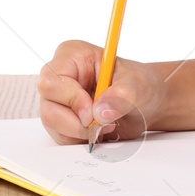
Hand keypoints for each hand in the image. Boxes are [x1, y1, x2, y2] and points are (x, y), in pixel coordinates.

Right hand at [37, 39, 167, 145]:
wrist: (146, 103)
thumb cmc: (140, 85)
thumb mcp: (137, 85)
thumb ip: (120, 97)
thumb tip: (99, 113)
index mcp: (72, 56)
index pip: (53, 81)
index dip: (71, 100)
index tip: (92, 113)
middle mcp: (60, 77)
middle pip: (49, 107)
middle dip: (76, 122)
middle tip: (102, 124)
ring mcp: (58, 99)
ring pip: (53, 124)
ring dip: (81, 132)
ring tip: (106, 125)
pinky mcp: (62, 119)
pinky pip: (61, 136)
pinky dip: (80, 139)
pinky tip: (99, 129)